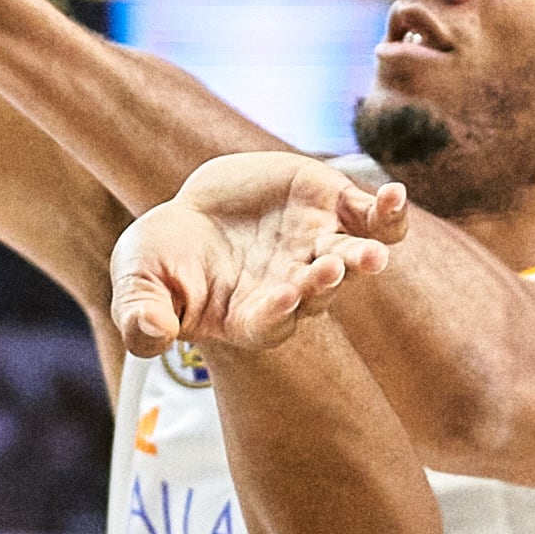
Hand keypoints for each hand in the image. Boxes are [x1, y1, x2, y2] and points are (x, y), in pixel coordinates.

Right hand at [111, 156, 407, 357]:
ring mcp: (316, 249)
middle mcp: (292, 287)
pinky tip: (396, 197)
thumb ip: (142, 316)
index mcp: (250, 315)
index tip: (281, 298)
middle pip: (317, 293)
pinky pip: (369, 217)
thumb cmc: (163, 259)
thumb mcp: (139, 284)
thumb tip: (150, 337)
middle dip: (324, 283)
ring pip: (350, 259)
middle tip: (329, 271)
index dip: (276, 312)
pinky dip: (386, 212)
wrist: (193, 212)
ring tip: (373, 253)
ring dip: (362, 257)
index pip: (269, 322)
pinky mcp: (331, 209)